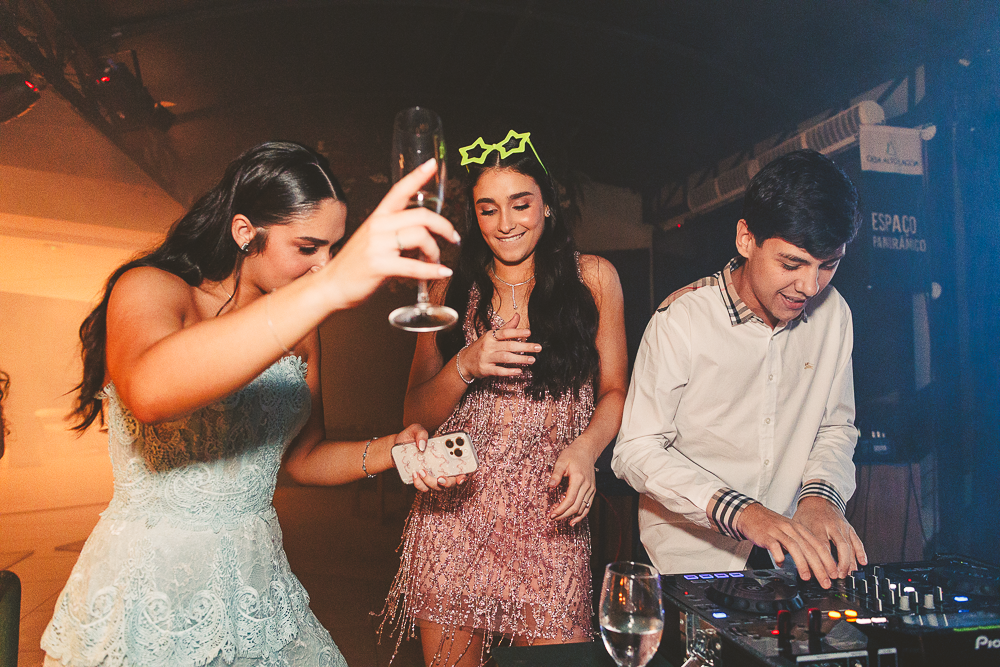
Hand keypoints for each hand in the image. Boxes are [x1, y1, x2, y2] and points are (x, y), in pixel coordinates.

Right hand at [322, 159, 459, 308]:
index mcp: (378, 217)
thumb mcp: (373, 240)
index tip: (432, 164)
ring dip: (436, 250)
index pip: (399, 190)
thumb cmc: (354, 265)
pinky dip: (433, 270)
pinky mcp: (379, 265)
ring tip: (436, 260)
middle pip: (421, 215)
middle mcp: (378, 227)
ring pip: (421, 237)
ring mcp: (377, 245)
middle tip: (452, 236)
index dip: (417, 176)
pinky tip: (442, 272)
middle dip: (443, 226)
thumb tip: (425, 235)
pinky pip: (414, 265)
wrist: (331, 285)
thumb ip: (395, 233)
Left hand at [394, 423, 468, 492]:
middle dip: (448, 482)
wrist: (395, 448)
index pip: (462, 466)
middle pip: (452, 481)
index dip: (465, 473)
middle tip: (440, 478)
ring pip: (438, 487)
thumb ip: (421, 433)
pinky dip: (419, 483)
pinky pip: (424, 488)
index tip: (462, 476)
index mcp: (447, 454)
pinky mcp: (422, 482)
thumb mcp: (415, 429)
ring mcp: (433, 476)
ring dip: (430, 482)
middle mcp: (443, 467)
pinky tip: (414, 474)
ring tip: (420, 471)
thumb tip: (422, 446)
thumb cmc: (410, 438)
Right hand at [460, 313, 540, 379]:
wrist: (464, 362)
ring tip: (532, 360)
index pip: (505, 333)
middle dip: (525, 347)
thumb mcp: (492, 335)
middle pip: (509, 346)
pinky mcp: (485, 369)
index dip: (517, 332)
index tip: (529, 333)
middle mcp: (488, 346)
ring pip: (505, 358)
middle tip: (538, 348)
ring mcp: (486, 358)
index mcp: (490, 336)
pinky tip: (519, 371)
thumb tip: (518, 315)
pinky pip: (499, 371)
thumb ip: (507, 327)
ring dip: (520, 359)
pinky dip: (510, 371)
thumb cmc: (482, 347)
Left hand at [548, 441, 596, 525]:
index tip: (551, 514)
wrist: (586, 450)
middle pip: (576, 507)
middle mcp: (587, 486)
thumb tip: (550, 487)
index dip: (560, 509)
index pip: (570, 500)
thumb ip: (556, 475)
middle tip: (552, 518)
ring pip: (582, 508)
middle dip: (563, 515)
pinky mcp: (592, 490)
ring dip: (571, 516)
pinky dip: (581, 515)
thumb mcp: (561, 461)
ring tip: (559, 518)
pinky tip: (573, 521)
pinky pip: (588, 506)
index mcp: (578, 479)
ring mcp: (591, 489)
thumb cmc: (572, 454)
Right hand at [735, 502, 839, 587]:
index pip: (819, 545)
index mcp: (800, 529)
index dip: (828, 561)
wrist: (751, 514)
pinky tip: (781, 564)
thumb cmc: (771, 525)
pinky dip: (779, 556)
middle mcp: (792, 530)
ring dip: (803, 564)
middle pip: (809, 549)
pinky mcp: (766, 535)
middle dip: (820, 567)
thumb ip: (801, 545)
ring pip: (795, 548)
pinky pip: (774, 546)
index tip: (833, 574)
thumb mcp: (790, 532)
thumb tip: (813, 564)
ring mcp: (779, 532)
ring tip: (807, 577)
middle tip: (825, 581)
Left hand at [793, 496, 866, 577]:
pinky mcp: (849, 527)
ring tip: (847, 574)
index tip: (823, 574)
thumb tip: (790, 559)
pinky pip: (857, 540)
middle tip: (837, 577)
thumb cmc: (806, 514)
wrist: (818, 498)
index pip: (822, 546)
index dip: (824, 562)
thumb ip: (797, 540)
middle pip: (839, 547)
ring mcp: (841, 526)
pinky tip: (862, 563)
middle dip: (840, 564)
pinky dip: (860, 552)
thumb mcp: (797, 525)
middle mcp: (831, 526)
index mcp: (816, 525)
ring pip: (849, 545)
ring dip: (850, 562)